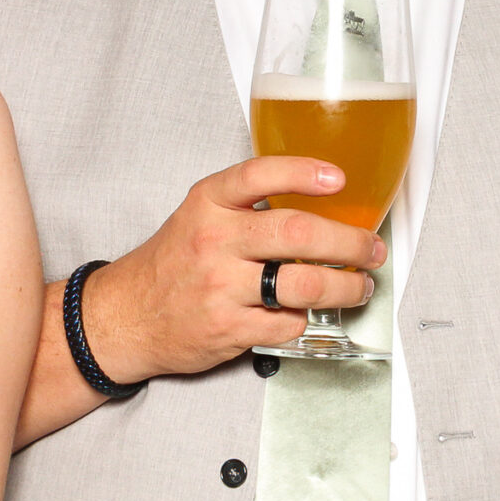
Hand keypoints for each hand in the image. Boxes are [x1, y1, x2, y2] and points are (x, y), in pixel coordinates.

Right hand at [82, 156, 385, 381]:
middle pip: (298, 234)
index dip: (303, 173)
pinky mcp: (228, 327)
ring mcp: (221, 287)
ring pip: (303, 284)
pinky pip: (287, 322)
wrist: (128, 315)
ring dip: (345, 287)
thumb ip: (249, 204)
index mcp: (209, 204)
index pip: (258, 175)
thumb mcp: (201, 215)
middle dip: (349, 243)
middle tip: (370, 248)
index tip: (339, 178)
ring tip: (359, 286)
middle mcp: (214, 241)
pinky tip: (305, 311)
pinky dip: (305, 318)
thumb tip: (321, 201)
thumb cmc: (174, 262)